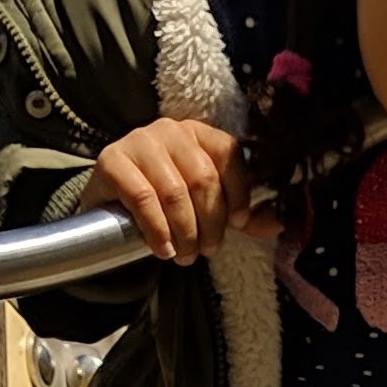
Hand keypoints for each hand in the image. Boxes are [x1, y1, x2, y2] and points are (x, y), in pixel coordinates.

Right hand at [88, 120, 272, 264]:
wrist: (109, 204)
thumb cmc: (163, 203)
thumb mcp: (204, 207)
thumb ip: (239, 215)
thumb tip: (277, 224)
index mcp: (199, 133)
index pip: (230, 155)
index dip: (239, 194)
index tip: (238, 225)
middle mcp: (171, 130)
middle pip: (203, 178)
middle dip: (210, 224)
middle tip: (205, 251)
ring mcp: (140, 142)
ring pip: (175, 192)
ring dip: (184, 233)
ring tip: (184, 256)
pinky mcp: (113, 160)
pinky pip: (143, 198)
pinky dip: (157, 230)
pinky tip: (163, 249)